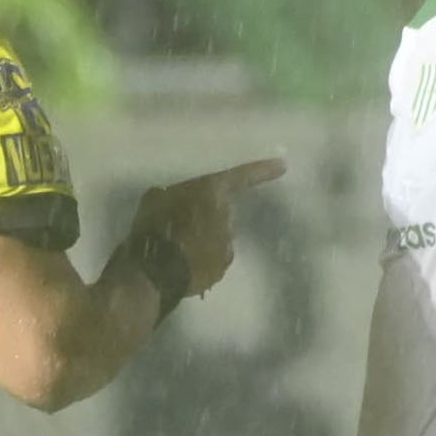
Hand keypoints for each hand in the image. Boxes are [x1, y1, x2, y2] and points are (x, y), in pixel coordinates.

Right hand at [128, 159, 286, 295]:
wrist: (153, 271)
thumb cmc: (152, 227)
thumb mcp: (156, 198)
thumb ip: (175, 195)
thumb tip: (177, 199)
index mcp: (212, 192)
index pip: (241, 176)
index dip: (262, 170)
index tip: (283, 165)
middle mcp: (226, 216)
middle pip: (221, 212)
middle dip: (206, 218)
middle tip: (180, 226)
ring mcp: (226, 245)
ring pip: (217, 238)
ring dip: (202, 241)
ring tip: (176, 250)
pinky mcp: (221, 269)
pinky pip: (212, 261)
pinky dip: (201, 262)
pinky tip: (181, 266)